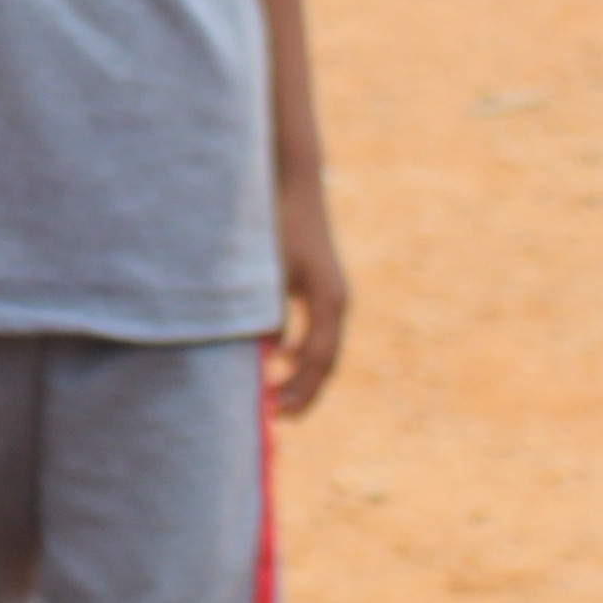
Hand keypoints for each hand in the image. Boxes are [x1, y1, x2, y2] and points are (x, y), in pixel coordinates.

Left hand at [269, 182, 348, 416]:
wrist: (293, 186)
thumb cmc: (278, 226)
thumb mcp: (269, 272)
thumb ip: (269, 313)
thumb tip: (266, 354)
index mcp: (328, 303)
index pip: (317, 361)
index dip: (298, 390)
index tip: (276, 411)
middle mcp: (336, 302)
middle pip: (325, 361)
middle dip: (303, 391)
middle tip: (277, 416)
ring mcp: (331, 294)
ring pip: (323, 347)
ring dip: (303, 374)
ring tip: (278, 396)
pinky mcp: (321, 287)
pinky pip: (318, 330)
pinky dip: (302, 350)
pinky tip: (281, 357)